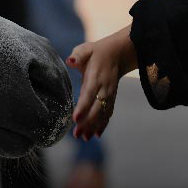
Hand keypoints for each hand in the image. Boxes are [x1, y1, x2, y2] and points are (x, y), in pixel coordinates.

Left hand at [67, 25, 136, 140]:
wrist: (118, 53)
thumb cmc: (96, 52)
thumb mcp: (85, 49)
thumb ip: (77, 55)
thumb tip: (70, 61)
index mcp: (96, 76)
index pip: (89, 93)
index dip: (83, 106)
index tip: (75, 118)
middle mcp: (104, 87)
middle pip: (96, 108)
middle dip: (87, 122)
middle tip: (76, 134)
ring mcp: (109, 94)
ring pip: (102, 113)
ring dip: (93, 126)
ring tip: (84, 138)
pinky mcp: (111, 98)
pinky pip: (108, 113)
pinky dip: (103, 124)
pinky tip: (95, 135)